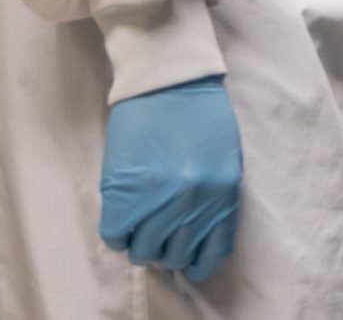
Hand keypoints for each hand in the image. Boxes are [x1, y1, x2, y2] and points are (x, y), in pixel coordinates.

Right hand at [99, 74, 242, 282]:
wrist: (170, 80)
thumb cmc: (202, 114)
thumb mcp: (226, 159)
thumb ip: (216, 198)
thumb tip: (198, 232)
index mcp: (224, 194)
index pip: (211, 252)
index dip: (196, 261)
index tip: (188, 259)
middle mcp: (194, 203)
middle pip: (174, 254)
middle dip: (167, 249)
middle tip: (160, 234)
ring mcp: (157, 199)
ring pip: (144, 250)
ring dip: (142, 243)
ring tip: (141, 224)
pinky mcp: (123, 192)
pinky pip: (116, 236)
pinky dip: (119, 233)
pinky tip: (124, 217)